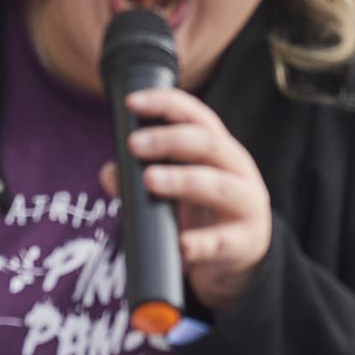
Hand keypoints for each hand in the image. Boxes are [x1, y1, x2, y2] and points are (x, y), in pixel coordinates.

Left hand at [112, 85, 273, 312]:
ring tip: (150, 181)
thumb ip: (139, 177)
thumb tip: (109, 172)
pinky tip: (182, 244)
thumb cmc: (205, 209)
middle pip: (208, 144)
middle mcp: (237, 168)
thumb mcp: (176, 188)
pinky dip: (201, 243)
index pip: (195, 115)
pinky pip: (222, 242)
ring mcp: (246, 204)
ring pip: (219, 185)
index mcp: (218, 147)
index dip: (165, 103)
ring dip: (183, 180)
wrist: (242, 252)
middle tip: (134, 144)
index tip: (132, 103)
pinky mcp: (245, 241)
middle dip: (169, 140)